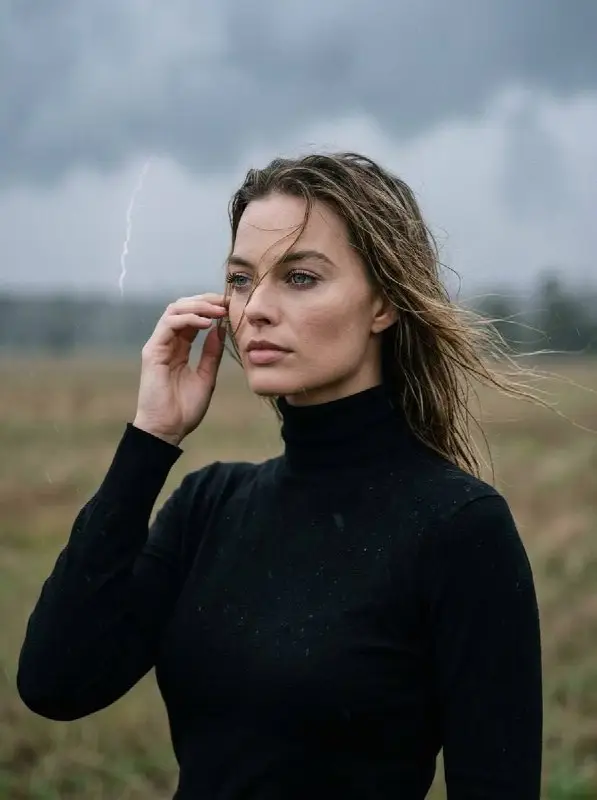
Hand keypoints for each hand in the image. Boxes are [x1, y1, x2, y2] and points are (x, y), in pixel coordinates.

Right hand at [133, 293, 227, 445]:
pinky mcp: (152, 351)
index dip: (210, 309)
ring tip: (218, 311)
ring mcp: (158, 345)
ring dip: (198, 307)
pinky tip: (207, 324)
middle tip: (225, 302)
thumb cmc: (185, 409)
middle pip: (182, 308)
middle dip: (205, 301)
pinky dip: (189, 319)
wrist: (168, 429)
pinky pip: (169, 325)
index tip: (230, 307)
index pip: (193, 318)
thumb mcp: (207, 376)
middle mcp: (167, 343)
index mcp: (179, 348)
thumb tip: (221, 330)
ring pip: (174, 311)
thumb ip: (212, 353)